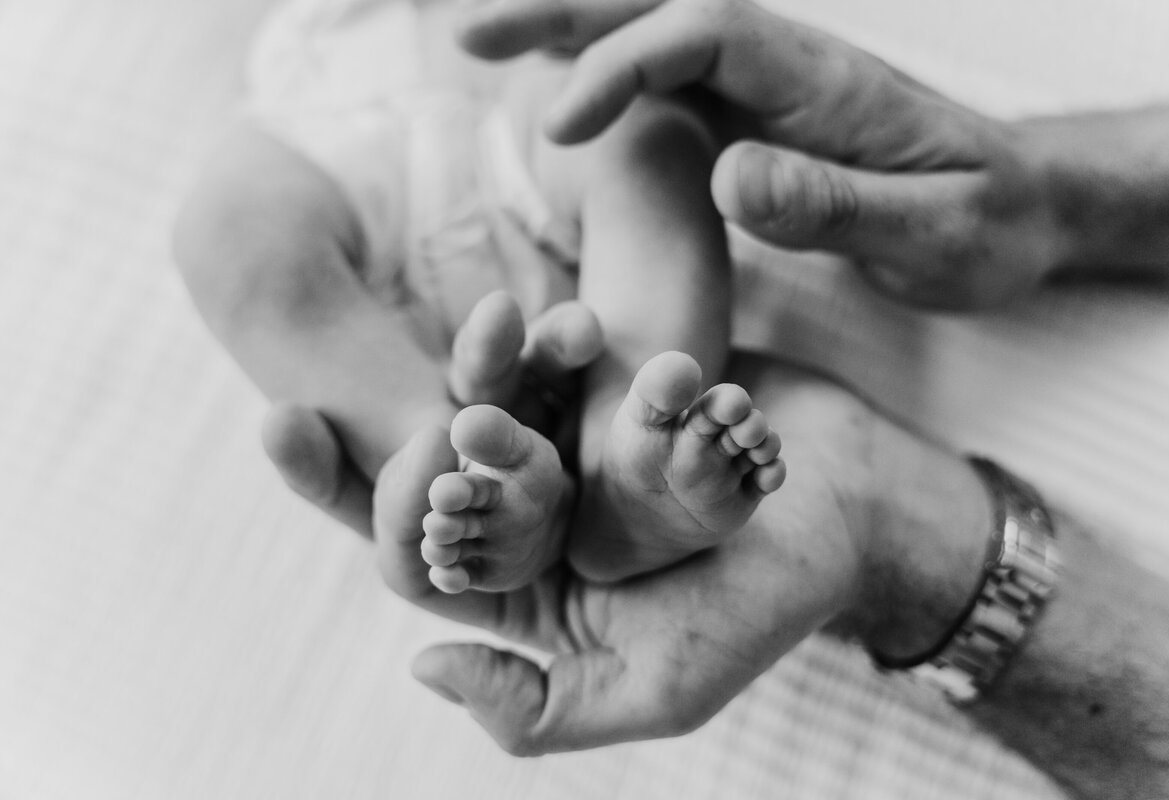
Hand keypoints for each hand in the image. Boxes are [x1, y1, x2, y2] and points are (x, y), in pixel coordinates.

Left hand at [263, 354, 990, 752]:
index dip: (340, 488)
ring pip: (499, 394)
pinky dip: (550, 334)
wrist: (857, 515)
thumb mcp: (658, 692)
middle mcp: (536, 515)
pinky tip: (554, 314)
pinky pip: (565, 353)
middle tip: (386, 352)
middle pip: (438, 461)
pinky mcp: (612, 385)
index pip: (409, 548)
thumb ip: (541, 708)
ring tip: (487, 327)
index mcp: (525, 593)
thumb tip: (421, 662)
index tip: (281, 421)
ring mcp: (576, 442)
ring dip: (479, 359)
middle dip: (401, 413)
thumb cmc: (761, 614)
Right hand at [458, 0, 1069, 308]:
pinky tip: (558, 86)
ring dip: (571, 33)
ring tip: (482, 42)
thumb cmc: (987, 224)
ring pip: (655, 36)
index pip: (705, 35)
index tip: (560, 125)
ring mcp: (768, 90)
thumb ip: (835, 205)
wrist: (1026, 207)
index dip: (625, 67)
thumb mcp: (932, 232)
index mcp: (824, 81)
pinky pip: (668, 80)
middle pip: (663, 8)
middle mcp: (786, 68)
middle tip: (469, 31)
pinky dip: (605, 72)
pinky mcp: (759, 120)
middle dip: (566, 13)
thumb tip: (728, 176)